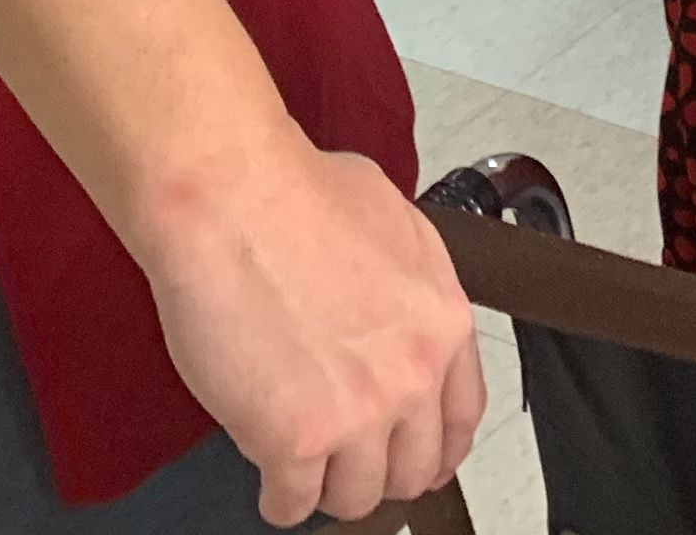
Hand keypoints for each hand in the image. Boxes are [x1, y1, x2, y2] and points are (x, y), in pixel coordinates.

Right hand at [134, 142, 483, 525]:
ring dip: (328, 487)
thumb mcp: (393, 221)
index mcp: (442, 321)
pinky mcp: (293, 441)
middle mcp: (411, 375)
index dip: (438, 447)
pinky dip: (279, 498)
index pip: (462, 417)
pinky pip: (292, 503)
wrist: (233, 197)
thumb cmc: (295, 191)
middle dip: (381, 471)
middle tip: (350, 462)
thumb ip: (407, 283)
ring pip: (356, 497)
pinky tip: (269, 478)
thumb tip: (394, 304)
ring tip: (304, 466)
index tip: (422, 456)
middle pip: (414, 470)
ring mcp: (356, 415)